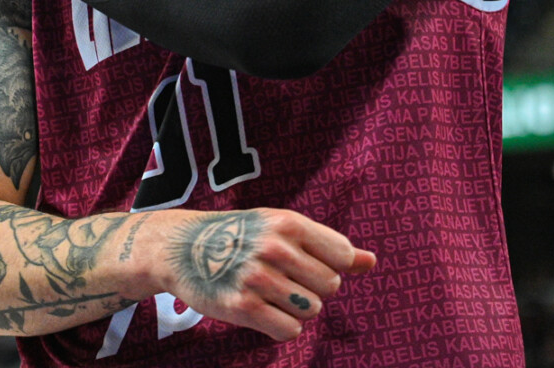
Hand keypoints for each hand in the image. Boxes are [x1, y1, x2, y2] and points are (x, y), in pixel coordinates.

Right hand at [138, 208, 374, 341]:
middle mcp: (274, 248)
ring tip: (270, 294)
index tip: (306, 263)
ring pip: (311, 311)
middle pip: (330, 287)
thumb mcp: (281, 228)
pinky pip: (289, 330)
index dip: (330, 266)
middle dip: (312, 289)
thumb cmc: (239, 236)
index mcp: (287, 223)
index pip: (342, 256)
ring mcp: (257, 278)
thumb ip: (327, 246)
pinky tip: (261, 311)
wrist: (180, 247)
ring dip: (295, 309)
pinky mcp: (241, 306)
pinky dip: (280, 327)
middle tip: (283, 280)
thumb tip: (372, 261)